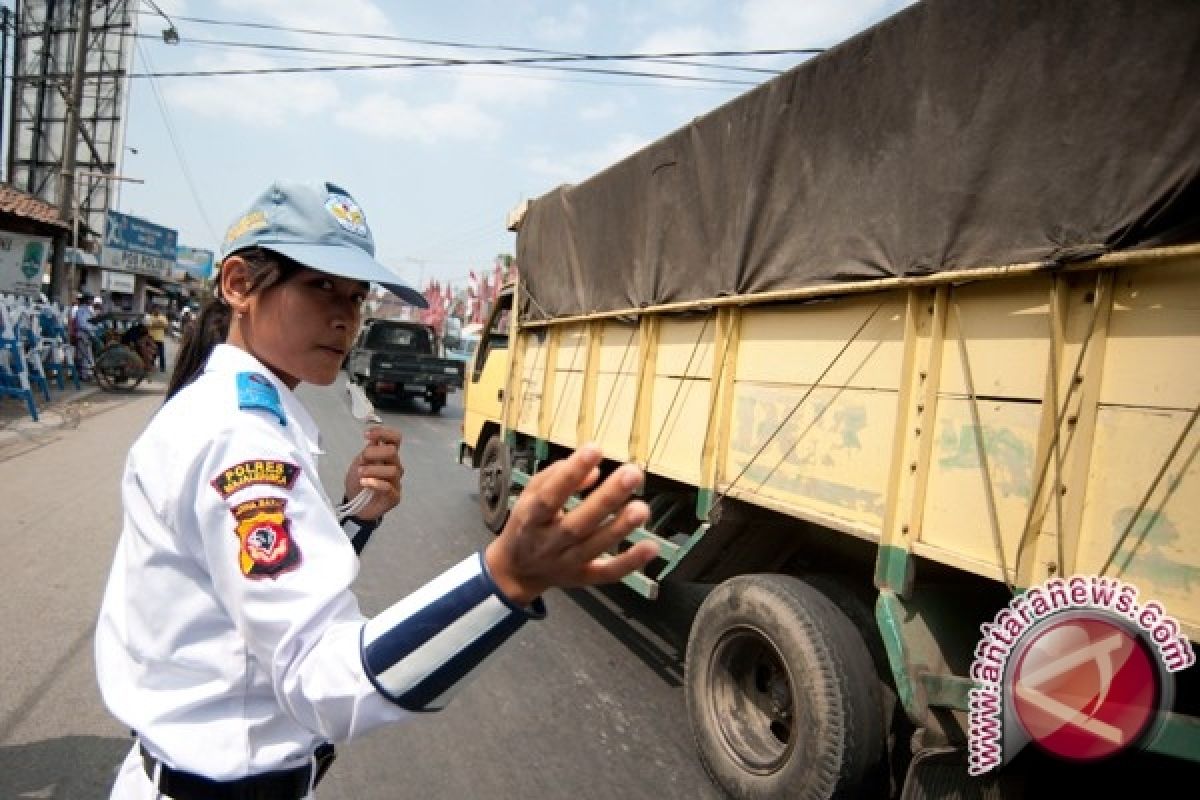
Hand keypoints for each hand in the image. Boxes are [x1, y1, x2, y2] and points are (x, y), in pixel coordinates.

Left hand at [343, 425, 403, 520]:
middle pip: (393, 452)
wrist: (355, 506)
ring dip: (373, 470)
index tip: (367, 435)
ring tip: (360, 475)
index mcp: (386, 455)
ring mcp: (396, 481)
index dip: (384, 433)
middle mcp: (394, 466)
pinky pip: (388, 487)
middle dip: (374, 453)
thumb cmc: (358, 483)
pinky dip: (374, 483)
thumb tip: (373, 440)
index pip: (395, 438)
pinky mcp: (394, 496)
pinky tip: (365, 483)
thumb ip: (367, 452)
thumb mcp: (358, 463)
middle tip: (362, 460)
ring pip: (392, 470)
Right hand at [485, 443, 657, 605]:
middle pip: (577, 523)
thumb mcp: (529, 496)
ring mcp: (566, 563)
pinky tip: (651, 547)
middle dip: (606, 499)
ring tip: (642, 508)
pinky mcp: (583, 577)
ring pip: (593, 547)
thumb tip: (593, 470)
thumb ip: (555, 478)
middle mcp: (548, 543)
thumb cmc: (527, 524)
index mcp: (530, 518)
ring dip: (620, 528)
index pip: (550, 496)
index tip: (594, 450)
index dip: (571, 474)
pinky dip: (630, 562)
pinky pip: (608, 573)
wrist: (517, 571)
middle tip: (631, 474)